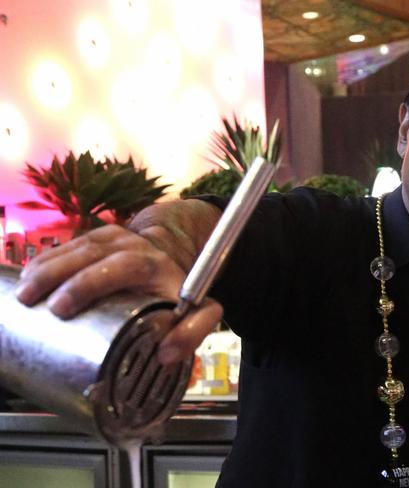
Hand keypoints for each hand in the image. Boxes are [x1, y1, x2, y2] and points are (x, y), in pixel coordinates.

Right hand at [15, 199, 223, 364]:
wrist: (174, 259)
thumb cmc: (179, 292)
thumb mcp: (200, 311)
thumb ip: (193, 332)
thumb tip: (167, 355)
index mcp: (155, 263)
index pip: (122, 266)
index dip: (89, 283)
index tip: (62, 307)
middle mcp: (133, 245)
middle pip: (91, 253)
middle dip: (57, 275)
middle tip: (32, 301)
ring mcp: (114, 238)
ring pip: (76, 246)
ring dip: (46, 267)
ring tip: (23, 293)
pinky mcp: (98, 237)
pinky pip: (69, 244)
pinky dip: (46, 259)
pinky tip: (28, 276)